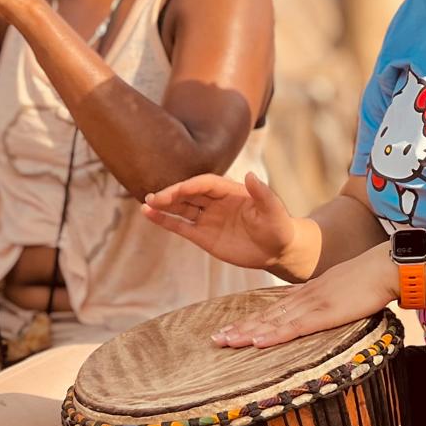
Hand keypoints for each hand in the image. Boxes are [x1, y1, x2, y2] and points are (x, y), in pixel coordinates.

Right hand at [142, 171, 299, 271]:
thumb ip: (262, 193)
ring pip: (181, 208)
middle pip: (189, 194)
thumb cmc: (279, 227)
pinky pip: (181, 226)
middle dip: (171, 195)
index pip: (205, 184)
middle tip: (153, 197)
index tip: (177, 191)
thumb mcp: (273, 210)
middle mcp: (216, 202)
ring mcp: (208, 218)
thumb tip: (251, 175)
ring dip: (164, 205)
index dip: (190, 186)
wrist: (279, 250)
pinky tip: (150, 215)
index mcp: (230, 191)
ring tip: (146, 204)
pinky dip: (165, 221)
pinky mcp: (203, 236)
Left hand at [214, 245, 398, 348]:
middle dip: (239, 329)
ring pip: (272, 322)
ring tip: (225, 342)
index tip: (230, 329)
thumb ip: (326, 303)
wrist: (386, 267)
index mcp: (307, 293)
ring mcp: (312, 305)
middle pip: (264, 316)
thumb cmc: (370, 281)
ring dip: (247, 333)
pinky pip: (294, 327)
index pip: (271, 310)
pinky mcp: (324, 313)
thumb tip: (318, 315)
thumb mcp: (340, 292)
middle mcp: (303, 298)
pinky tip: (256, 342)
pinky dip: (273, 335)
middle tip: (215, 339)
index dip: (249, 321)